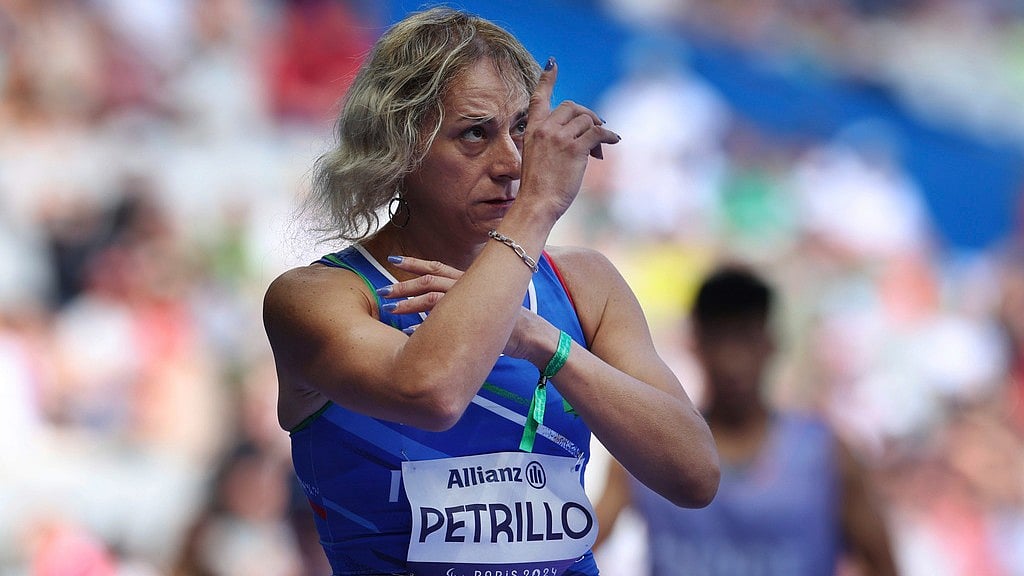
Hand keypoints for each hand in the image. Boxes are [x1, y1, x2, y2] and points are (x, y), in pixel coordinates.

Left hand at [379, 256, 550, 363]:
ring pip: (432, 298)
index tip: (393, 259)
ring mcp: (470, 304)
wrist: (530, 335)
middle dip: (403, 284)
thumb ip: (458, 301)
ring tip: (390, 309)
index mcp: (466, 280)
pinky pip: (441, 324)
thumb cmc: (503, 321)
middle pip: (429, 280)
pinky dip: (422, 329)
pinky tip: (407, 332)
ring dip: (408, 304)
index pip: (436, 266)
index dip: (414, 262)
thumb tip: (433, 307)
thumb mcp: (479, 304)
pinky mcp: (472, 322)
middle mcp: (467, 287)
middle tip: (382, 289)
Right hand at [518, 58, 620, 217]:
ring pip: (586, 120)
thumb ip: (552, 142)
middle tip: (595, 129)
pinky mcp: (575, 149)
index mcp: (532, 130)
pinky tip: (614, 140)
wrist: (536, 204)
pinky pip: (598, 133)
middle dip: (587, 115)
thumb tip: (585, 138)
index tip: (552, 63)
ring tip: (596, 152)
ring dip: (596, 131)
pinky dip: (609, 136)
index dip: (547, 79)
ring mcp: (559, 137)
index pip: (538, 98)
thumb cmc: (537, 188)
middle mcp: (544, 129)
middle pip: (572, 106)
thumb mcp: (536, 158)